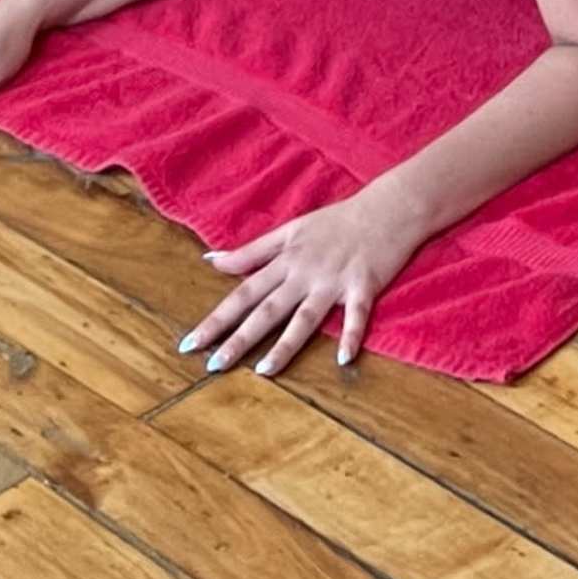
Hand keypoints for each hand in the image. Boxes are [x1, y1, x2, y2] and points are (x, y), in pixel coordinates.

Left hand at [180, 191, 421, 376]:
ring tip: (263, 372)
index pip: (243, 293)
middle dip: (238, 338)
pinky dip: (351, 335)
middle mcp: (304, 272)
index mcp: (285, 260)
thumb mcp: (290, 230)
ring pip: (304, 318)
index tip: (190, 343)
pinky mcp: (364, 285)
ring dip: (284, 345)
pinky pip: (356, 314)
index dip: (217, 318)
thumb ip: (252, 251)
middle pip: (266, 309)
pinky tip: (343, 359)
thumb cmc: (337, 220)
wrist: (387, 207)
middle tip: (213, 365)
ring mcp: (333, 280)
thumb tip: (211, 260)